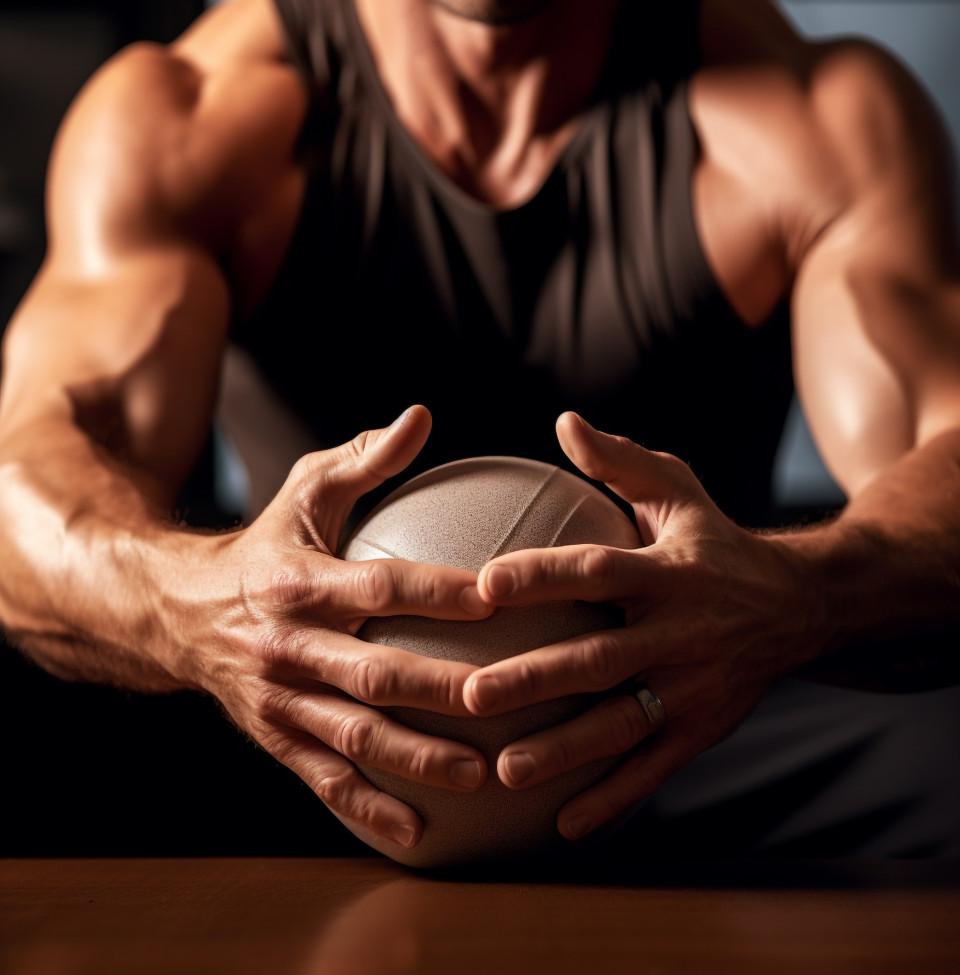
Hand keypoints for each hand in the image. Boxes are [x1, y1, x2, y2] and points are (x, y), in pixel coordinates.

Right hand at [172, 406, 491, 849]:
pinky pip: (322, 776)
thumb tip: (421, 415)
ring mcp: (278, 697)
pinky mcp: (273, 735)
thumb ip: (363, 459)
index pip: (378, 586)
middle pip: (372, 671)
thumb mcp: (302, 491)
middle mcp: (286, 643)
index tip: (499, 595)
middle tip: (505, 700)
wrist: (174, 610)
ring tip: (478, 774)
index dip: (437, 591)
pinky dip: (366, 804)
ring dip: (414, 758)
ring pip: (352, 734)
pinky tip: (417, 831)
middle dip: (440, 689)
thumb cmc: (262, 544)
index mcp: (297, 579)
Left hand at [462, 412, 820, 839]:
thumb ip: (620, 461)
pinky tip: (562, 824)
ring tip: (506, 771)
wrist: (801, 606)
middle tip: (470, 695)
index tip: (484, 583)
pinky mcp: (702, 729)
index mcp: (667, 572)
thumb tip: (561, 422)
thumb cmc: (717, 542)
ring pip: (623, 726)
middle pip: (600, 660)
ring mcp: (693, 689)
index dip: (542, 576)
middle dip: (536, 680)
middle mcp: (680, 633)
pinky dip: (612, 798)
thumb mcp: (679, 491)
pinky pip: (654, 769)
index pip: (597, 571)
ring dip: (565, 752)